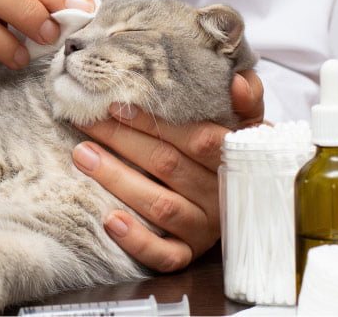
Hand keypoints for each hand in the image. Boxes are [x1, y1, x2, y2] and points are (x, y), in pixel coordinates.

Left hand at [71, 70, 264, 271]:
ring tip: (83, 156)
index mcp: (235, 158)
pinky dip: (137, 240)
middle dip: (122, 140)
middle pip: (168, 165)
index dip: (155, 121)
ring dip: (118, 179)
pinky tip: (110, 221)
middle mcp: (221, 194)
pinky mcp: (189, 253)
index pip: (198, 137)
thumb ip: (246, 98)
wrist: (254, 205)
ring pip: (161, 206)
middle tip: (85, 122)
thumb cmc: (228, 150)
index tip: (115, 105)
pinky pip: (165, 255)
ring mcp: (205, 227)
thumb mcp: (244, 122)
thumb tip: (236, 82)